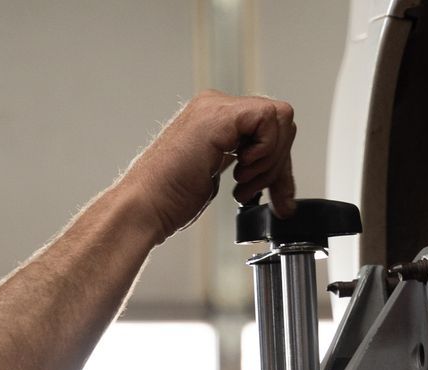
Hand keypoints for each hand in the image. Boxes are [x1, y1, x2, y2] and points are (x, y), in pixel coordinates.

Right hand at [120, 91, 297, 242]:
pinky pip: (270, 119)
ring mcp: (217, 107)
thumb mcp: (218, 177)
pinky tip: (241, 170)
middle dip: (278, 164)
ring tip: (243, 183)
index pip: (271, 128)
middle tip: (255, 191)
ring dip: (270, 159)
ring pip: (280, 118)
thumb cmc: (169, 198)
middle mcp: (217, 106)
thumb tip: (281, 178)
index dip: (279, 164)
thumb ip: (246, 165)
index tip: (276, 198)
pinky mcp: (220, 114)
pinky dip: (265, 150)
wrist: (146, 205)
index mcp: (217, 119)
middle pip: (280, 122)